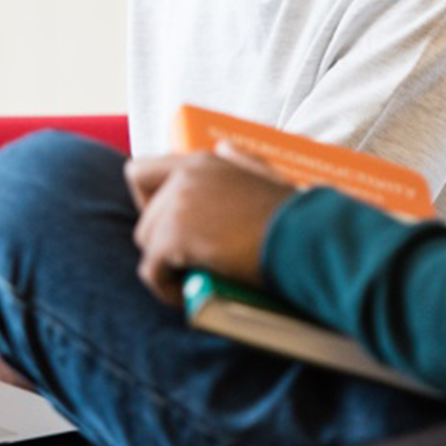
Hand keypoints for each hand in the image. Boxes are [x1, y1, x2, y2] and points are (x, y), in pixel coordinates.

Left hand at [126, 145, 293, 305]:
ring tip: (192, 280)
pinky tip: (185, 296)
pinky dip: (165, 287)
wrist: (304, 238)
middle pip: (146, 217)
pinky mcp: (173, 238)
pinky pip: (151, 271)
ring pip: (147, 244)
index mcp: (202, 161)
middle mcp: (183, 178)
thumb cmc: (293, 215)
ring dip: (165, 264)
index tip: (169, 224)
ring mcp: (175, 206)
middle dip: (162, 241)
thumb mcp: (267, 175)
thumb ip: (240, 161)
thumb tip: (224, 148)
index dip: (147, 201)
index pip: (141, 171)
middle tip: (189, 260)